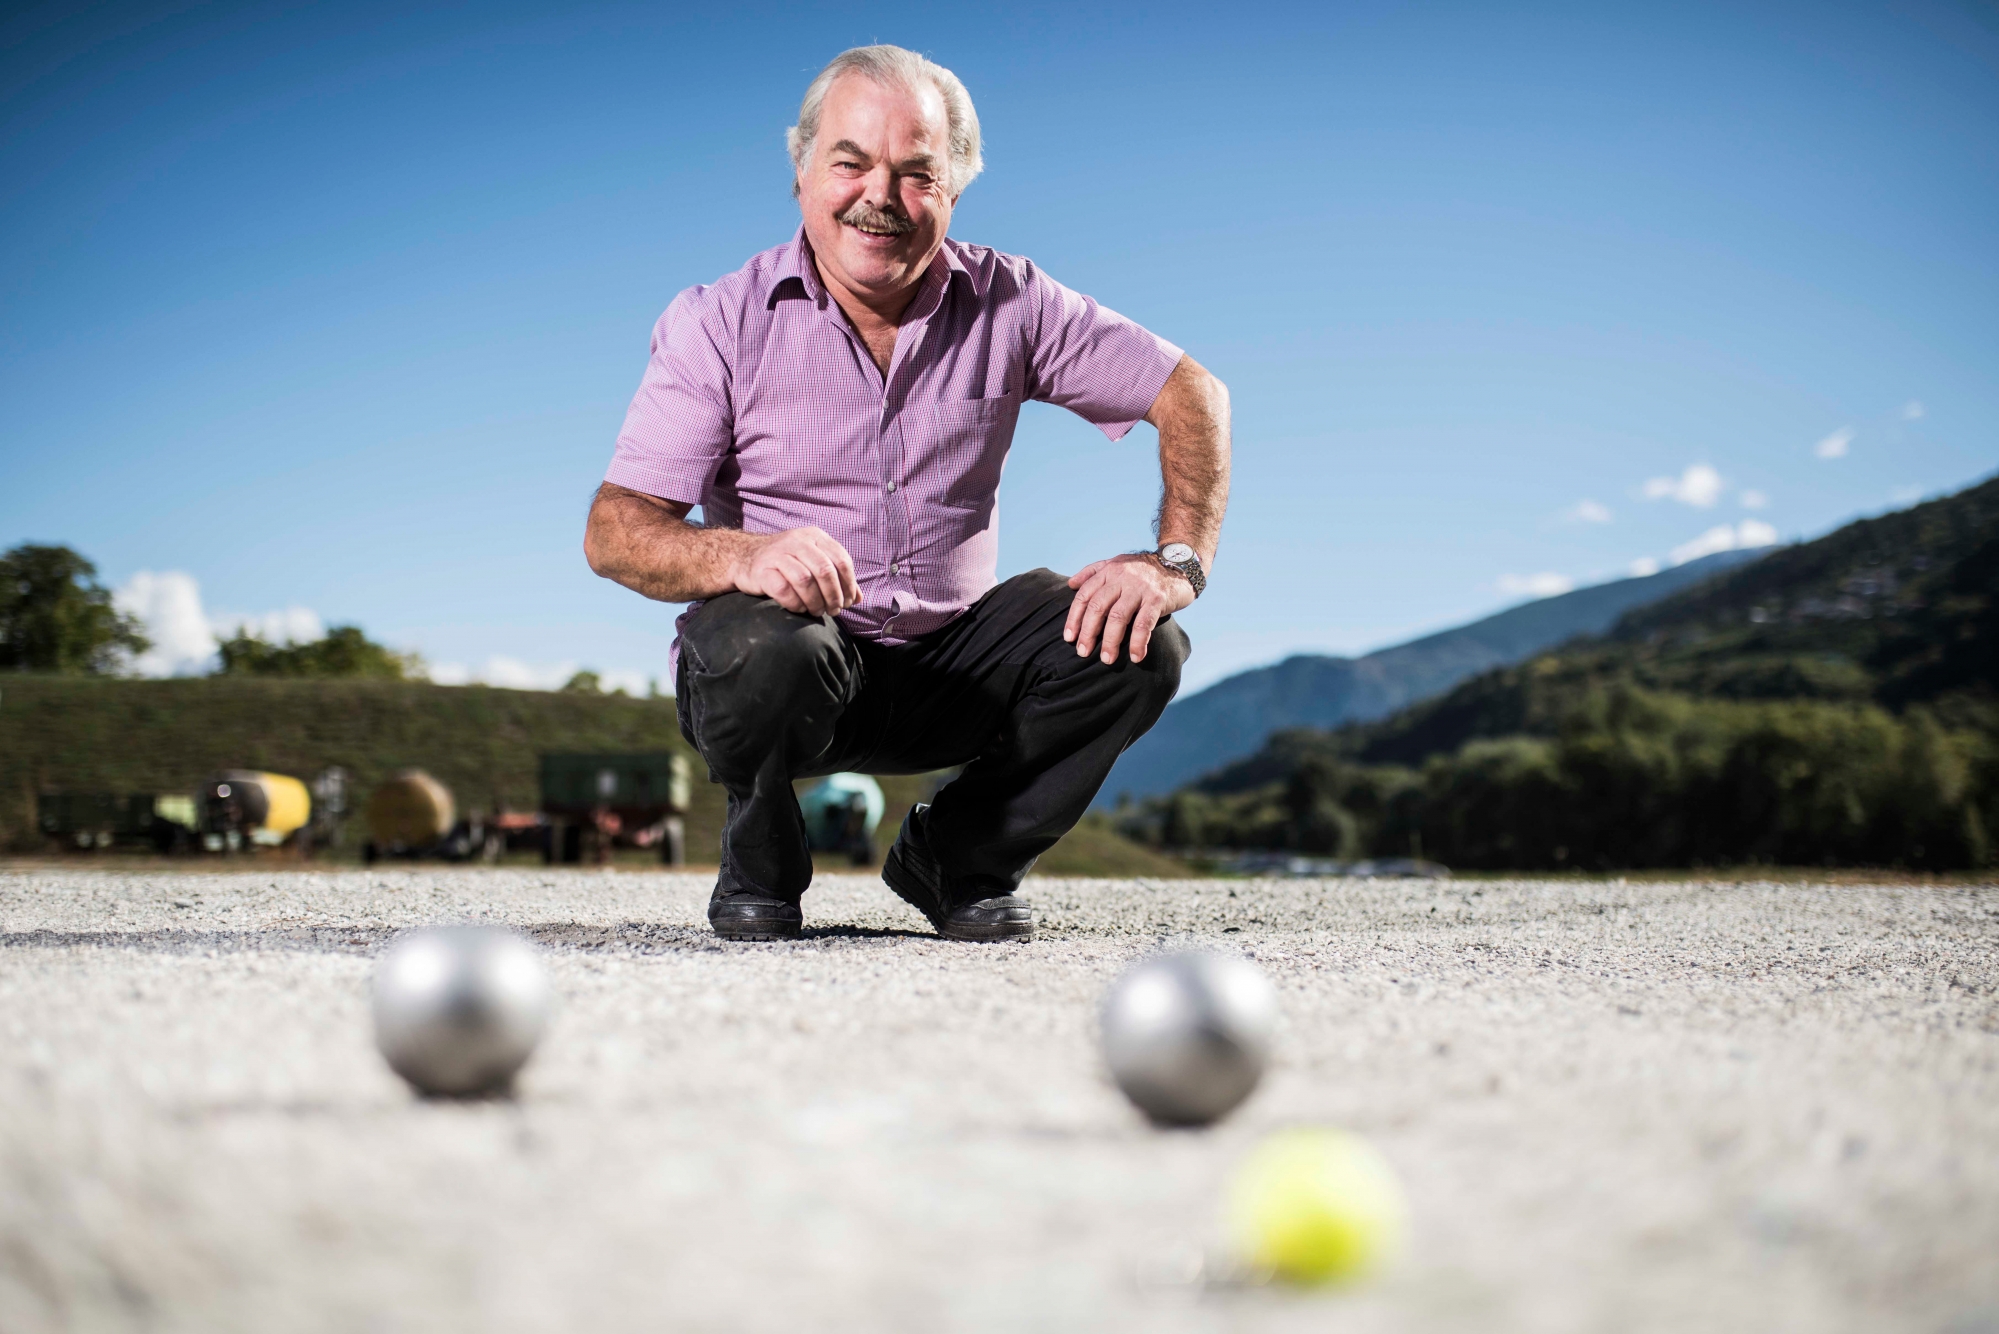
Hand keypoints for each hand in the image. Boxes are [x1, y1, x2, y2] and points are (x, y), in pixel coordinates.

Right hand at [729, 527, 859, 615]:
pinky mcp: (762, 570)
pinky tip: (798, 609)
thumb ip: (836, 577)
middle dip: (834, 595)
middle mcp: (797, 541)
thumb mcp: (812, 562)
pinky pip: (783, 589)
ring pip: (805, 580)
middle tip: (833, 610)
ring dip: (815, 601)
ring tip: (817, 611)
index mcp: (814, 536)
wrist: (744, 558)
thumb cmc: (785, 564)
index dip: (849, 584)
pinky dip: (795, 603)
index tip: (848, 602)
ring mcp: (777, 554)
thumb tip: (859, 599)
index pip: (841, 559)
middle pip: (825, 570)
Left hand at [1065, 553, 1194, 664]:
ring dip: (1110, 641)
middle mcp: (1121, 578)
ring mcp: (1139, 588)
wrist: (1178, 564)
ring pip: (1118, 617)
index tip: (1070, 638)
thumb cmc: (1144, 570)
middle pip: (1098, 607)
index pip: (1084, 595)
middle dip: (1088, 633)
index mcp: (1109, 571)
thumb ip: (1093, 572)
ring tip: (1107, 659)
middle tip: (1083, 652)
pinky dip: (1138, 642)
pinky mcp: (1157, 599)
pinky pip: (1144, 624)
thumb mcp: (1117, 564)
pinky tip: (1136, 656)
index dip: (1074, 618)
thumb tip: (1070, 584)